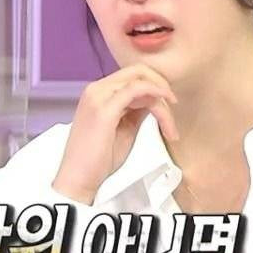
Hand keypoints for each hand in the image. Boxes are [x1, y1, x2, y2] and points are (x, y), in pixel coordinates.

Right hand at [51, 64, 179, 203]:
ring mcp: (98, 96)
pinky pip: (137, 90)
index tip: (169, 103)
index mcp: (98, 93)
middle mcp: (96, 89)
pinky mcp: (104, 108)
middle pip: (138, 71)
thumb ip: (136, 111)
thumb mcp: (124, 129)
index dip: (155, 85)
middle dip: (161, 85)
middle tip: (174, 105)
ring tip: (169, 125)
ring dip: (162, 99)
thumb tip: (153, 101)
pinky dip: (156, 96)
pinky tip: (166, 110)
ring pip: (141, 81)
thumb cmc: (98, 160)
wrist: (79, 180)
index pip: (132, 76)